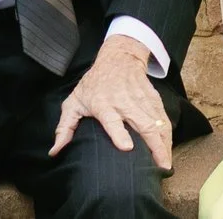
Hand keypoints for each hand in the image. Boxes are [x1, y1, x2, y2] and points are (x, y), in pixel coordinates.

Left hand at [48, 34, 171, 169]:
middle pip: (143, 124)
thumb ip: (64, 128)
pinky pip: (162, 116)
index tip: (128, 148)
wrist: (119, 57)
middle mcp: (125, 102)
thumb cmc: (93, 83)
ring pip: (157, 122)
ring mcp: (141, 99)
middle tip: (160, 166)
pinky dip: (167, 131)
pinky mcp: (152, 97)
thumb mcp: (73, 102)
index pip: (113, 120)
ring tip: (166, 161)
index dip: (120, 134)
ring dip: (164, 142)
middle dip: (154, 146)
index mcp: (103, 104)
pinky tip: (168, 145)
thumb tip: (54, 151)